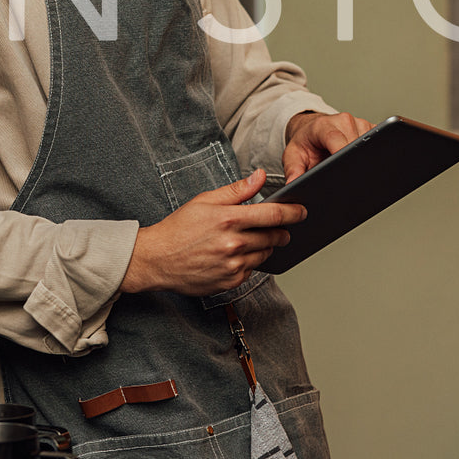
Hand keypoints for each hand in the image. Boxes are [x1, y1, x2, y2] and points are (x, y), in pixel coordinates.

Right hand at [120, 169, 306, 295]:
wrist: (157, 259)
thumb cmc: (179, 228)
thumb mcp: (205, 201)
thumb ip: (237, 190)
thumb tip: (260, 177)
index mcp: (228, 219)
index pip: (273, 215)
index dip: (292, 212)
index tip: (302, 210)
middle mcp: (233, 244)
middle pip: (274, 236)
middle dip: (282, 231)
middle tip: (281, 228)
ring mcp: (233, 265)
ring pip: (265, 254)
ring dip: (265, 246)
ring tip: (250, 240)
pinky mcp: (230, 281)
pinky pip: (252, 270)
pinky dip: (250, 262)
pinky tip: (235, 255)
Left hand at [282, 112, 372, 182]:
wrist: (313, 132)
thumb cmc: (305, 144)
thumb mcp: (292, 155)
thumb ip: (292, 169)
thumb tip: (293, 183)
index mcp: (323, 126)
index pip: (335, 138)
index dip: (341, 152)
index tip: (343, 170)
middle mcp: (343, 121)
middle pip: (355, 144)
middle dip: (352, 162)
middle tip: (346, 178)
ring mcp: (359, 123)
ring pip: (369, 144)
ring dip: (362, 158)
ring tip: (350, 167)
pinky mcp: (371, 129)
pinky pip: (377, 142)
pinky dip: (371, 154)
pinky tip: (361, 162)